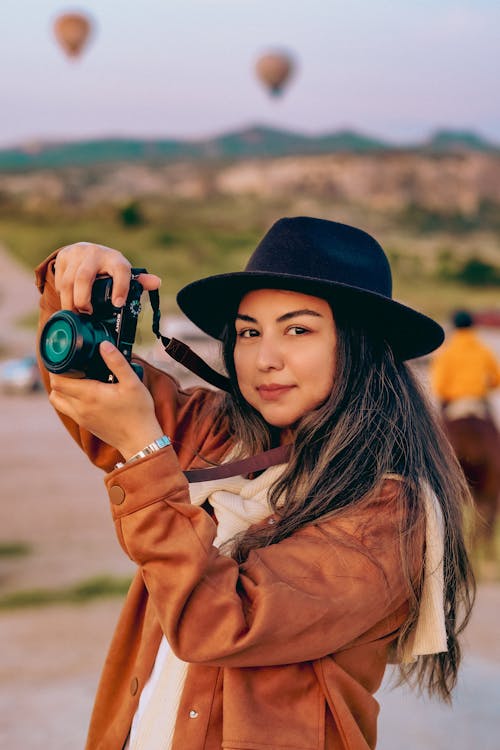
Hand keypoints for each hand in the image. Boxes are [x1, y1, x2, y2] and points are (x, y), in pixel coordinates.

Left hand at [48, 341, 163, 459]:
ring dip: (61, 389)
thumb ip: (117, 362)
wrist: (139, 440)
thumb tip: (104, 345)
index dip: (58, 368)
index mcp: (89, 395)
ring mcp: (81, 418)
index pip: (58, 380)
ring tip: (76, 379)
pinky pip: (67, 409)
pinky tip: (84, 393)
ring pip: (57, 401)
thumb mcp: (132, 383)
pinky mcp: (85, 424)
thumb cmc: (138, 412)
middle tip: (72, 366)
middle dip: (59, 376)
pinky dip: (68, 399)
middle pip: (55, 390)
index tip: (68, 359)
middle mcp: (80, 408)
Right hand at [54, 242, 160, 312]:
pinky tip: (68, 300)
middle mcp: (96, 254)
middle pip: (84, 278)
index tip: (118, 304)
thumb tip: (156, 282)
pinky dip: (62, 293)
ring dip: (70, 301)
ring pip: (68, 281)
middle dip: (83, 299)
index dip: (120, 287)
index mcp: (116, 260)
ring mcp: (77, 254)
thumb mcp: (124, 274)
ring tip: (75, 313)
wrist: (87, 251)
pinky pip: (59, 279)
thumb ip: (140, 281)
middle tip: (87, 313)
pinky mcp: (63, 257)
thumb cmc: (109, 268)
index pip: (121, 271)